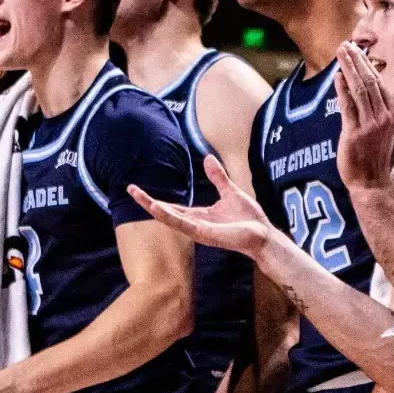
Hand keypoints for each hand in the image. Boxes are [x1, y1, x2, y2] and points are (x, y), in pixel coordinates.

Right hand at [129, 155, 281, 258]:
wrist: (263, 234)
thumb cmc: (249, 219)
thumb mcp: (230, 191)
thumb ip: (218, 177)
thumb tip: (208, 158)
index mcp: (199, 216)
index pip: (171, 207)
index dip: (155, 199)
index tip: (138, 189)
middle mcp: (195, 224)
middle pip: (165, 212)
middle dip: (147, 202)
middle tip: (130, 189)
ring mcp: (198, 231)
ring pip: (170, 219)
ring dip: (154, 208)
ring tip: (137, 197)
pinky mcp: (205, 235)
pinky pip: (184, 225)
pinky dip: (170, 216)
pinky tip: (157, 209)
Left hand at [334, 42, 393, 193]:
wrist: (372, 183)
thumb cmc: (375, 156)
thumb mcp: (382, 129)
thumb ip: (374, 109)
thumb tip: (359, 87)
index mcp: (393, 113)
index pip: (379, 82)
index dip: (367, 65)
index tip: (357, 51)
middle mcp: (384, 116)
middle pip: (370, 81)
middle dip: (357, 60)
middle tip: (346, 45)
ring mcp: (370, 124)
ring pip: (360, 89)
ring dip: (349, 68)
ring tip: (341, 53)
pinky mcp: (355, 132)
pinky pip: (348, 105)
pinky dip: (342, 88)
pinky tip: (337, 76)